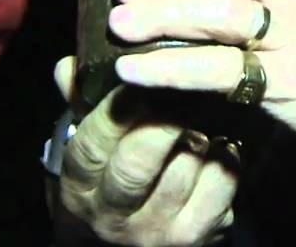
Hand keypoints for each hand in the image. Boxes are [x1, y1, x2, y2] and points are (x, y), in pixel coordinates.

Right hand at [53, 58, 237, 245]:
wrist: (131, 243)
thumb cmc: (111, 176)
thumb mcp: (90, 146)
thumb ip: (81, 101)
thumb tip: (69, 65)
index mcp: (80, 186)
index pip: (91, 146)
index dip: (116, 109)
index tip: (140, 74)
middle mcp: (113, 215)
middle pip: (135, 165)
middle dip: (162, 122)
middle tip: (182, 88)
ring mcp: (156, 230)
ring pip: (185, 167)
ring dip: (198, 131)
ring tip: (204, 108)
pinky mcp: (197, 235)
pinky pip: (221, 182)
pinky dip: (226, 153)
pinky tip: (221, 139)